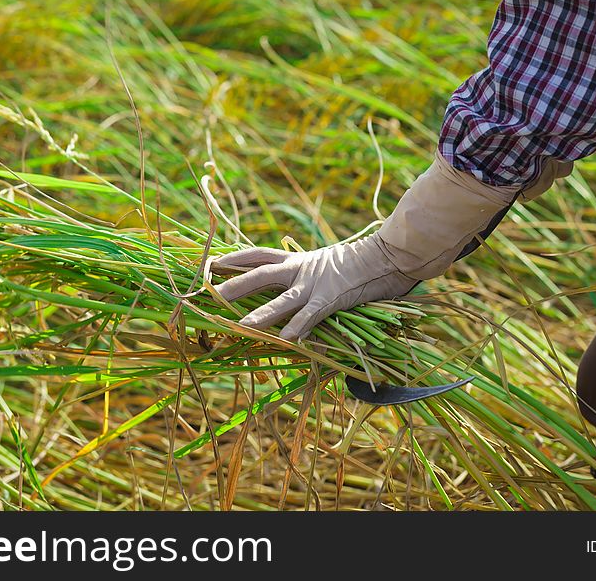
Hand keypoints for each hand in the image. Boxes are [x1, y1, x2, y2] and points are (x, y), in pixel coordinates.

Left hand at [210, 233, 417, 341]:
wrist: (385, 256)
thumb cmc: (357, 262)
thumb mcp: (324, 264)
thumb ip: (305, 273)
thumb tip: (289, 285)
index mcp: (297, 259)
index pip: (259, 255)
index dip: (235, 258)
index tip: (212, 261)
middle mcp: (300, 268)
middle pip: (260, 274)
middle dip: (234, 284)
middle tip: (210, 292)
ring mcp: (314, 284)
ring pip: (282, 298)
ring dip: (261, 313)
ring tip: (242, 326)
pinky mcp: (331, 298)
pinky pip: (311, 315)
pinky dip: (299, 326)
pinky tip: (287, 340)